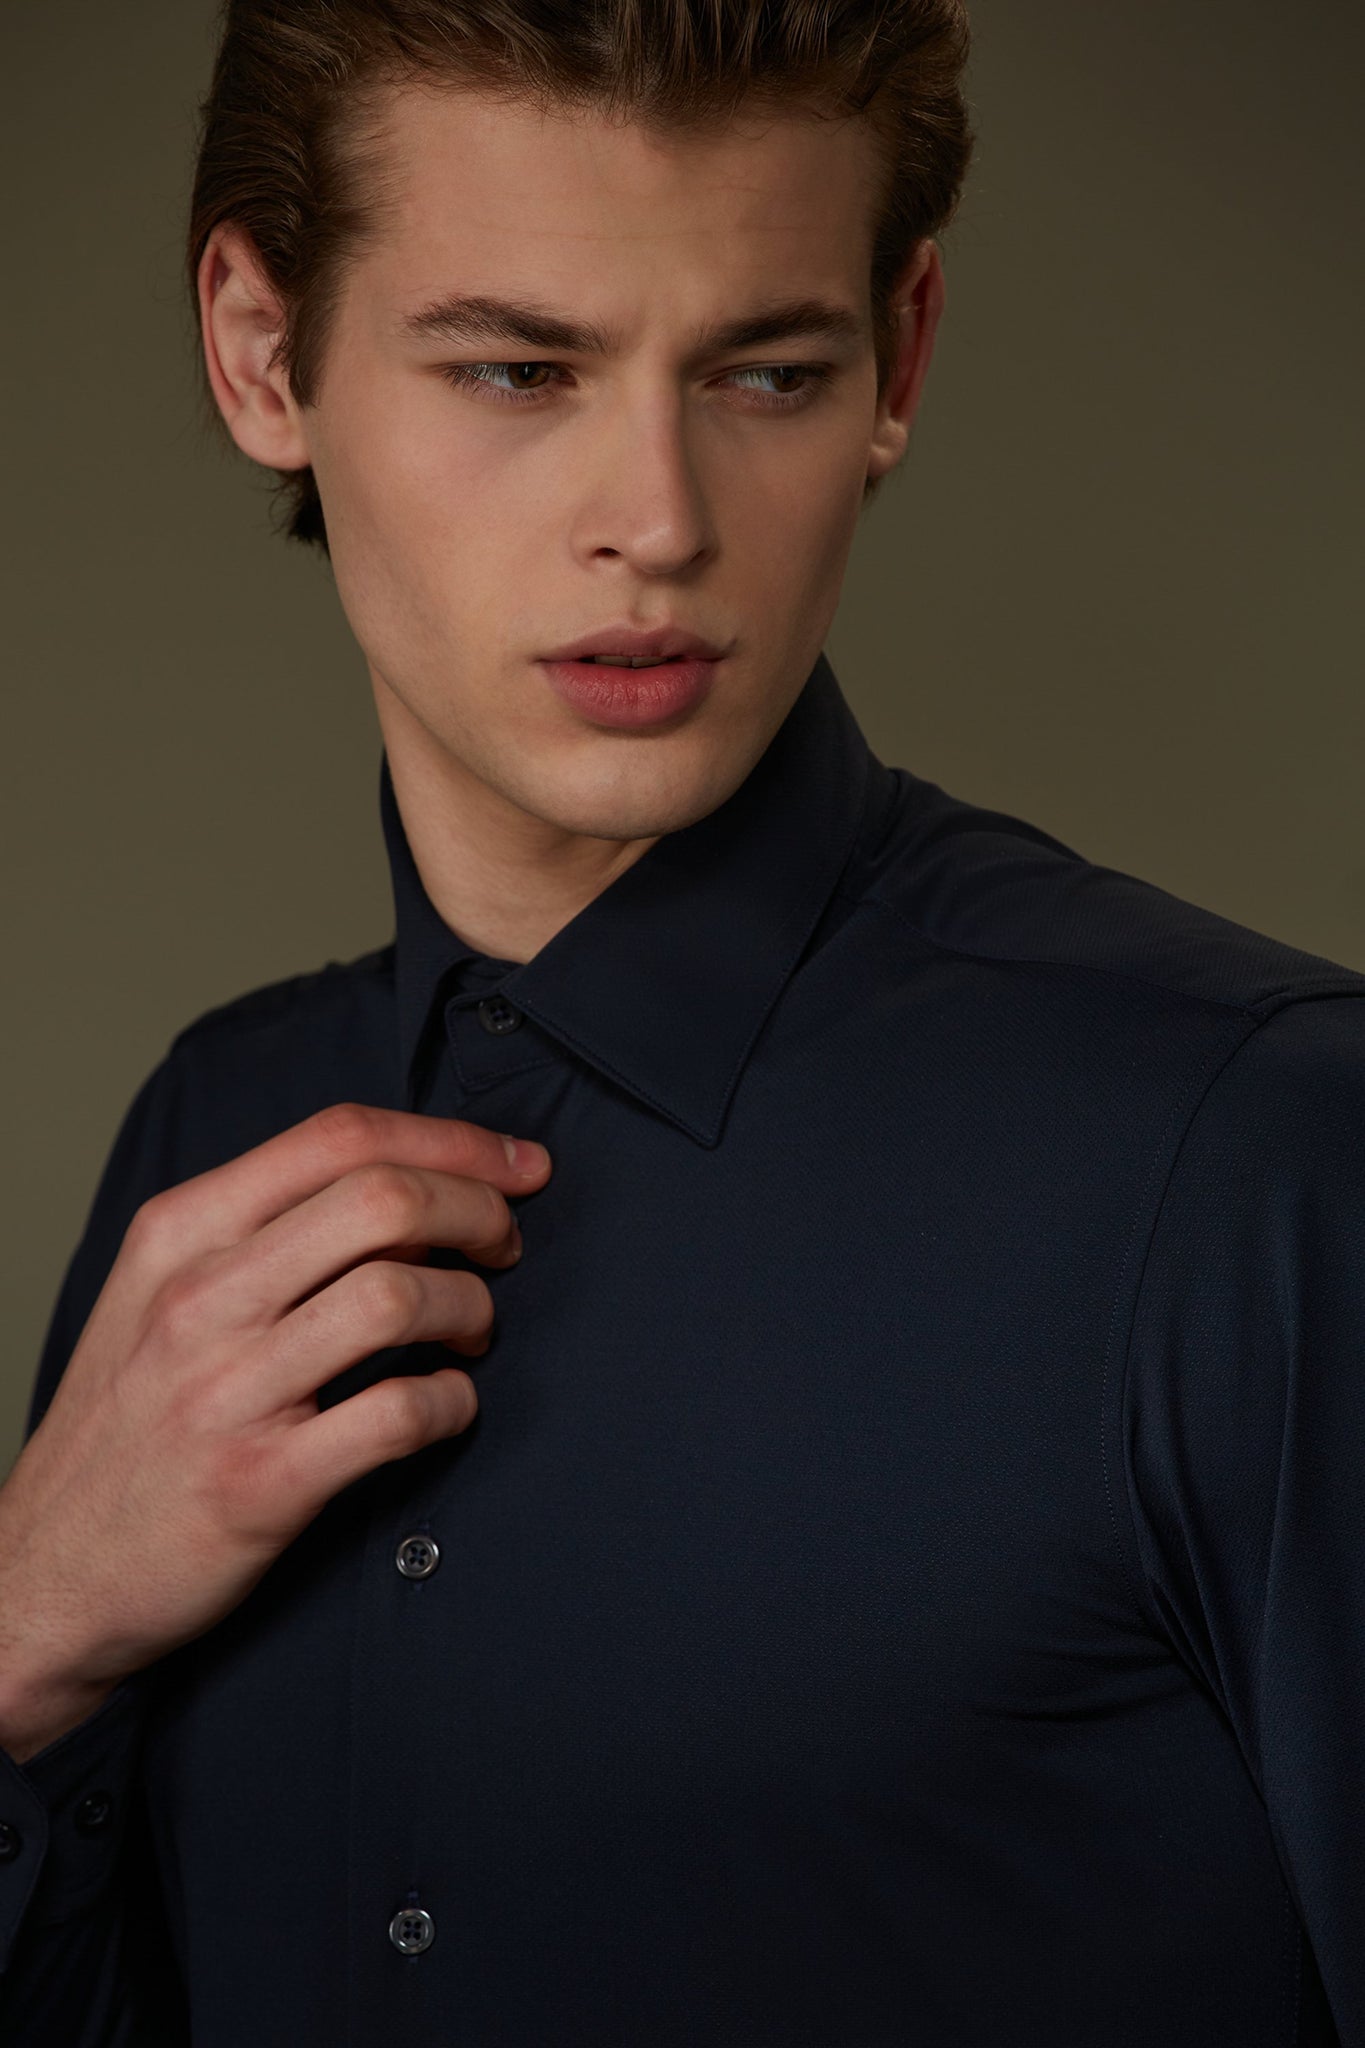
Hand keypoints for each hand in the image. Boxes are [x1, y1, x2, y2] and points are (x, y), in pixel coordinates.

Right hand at [0, 1104, 551, 1756]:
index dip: (453, 1140)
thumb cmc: (126, 1426)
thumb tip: (405, 1182)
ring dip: (471, 1305)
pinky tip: (447, 1405)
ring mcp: (227, 1391)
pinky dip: (452, 1403)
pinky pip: (397, 1414)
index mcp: (180, 1233)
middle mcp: (199, 1298)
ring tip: (473, 1330)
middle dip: (479, 1210)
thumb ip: (263, 1229)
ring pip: (398, 1295)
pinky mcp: (260, 1483)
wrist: (44, 1576)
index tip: (518, 1163)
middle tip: (505, 1245)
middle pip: (382, 1199)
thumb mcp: (159, 1292)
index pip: (339, 1138)